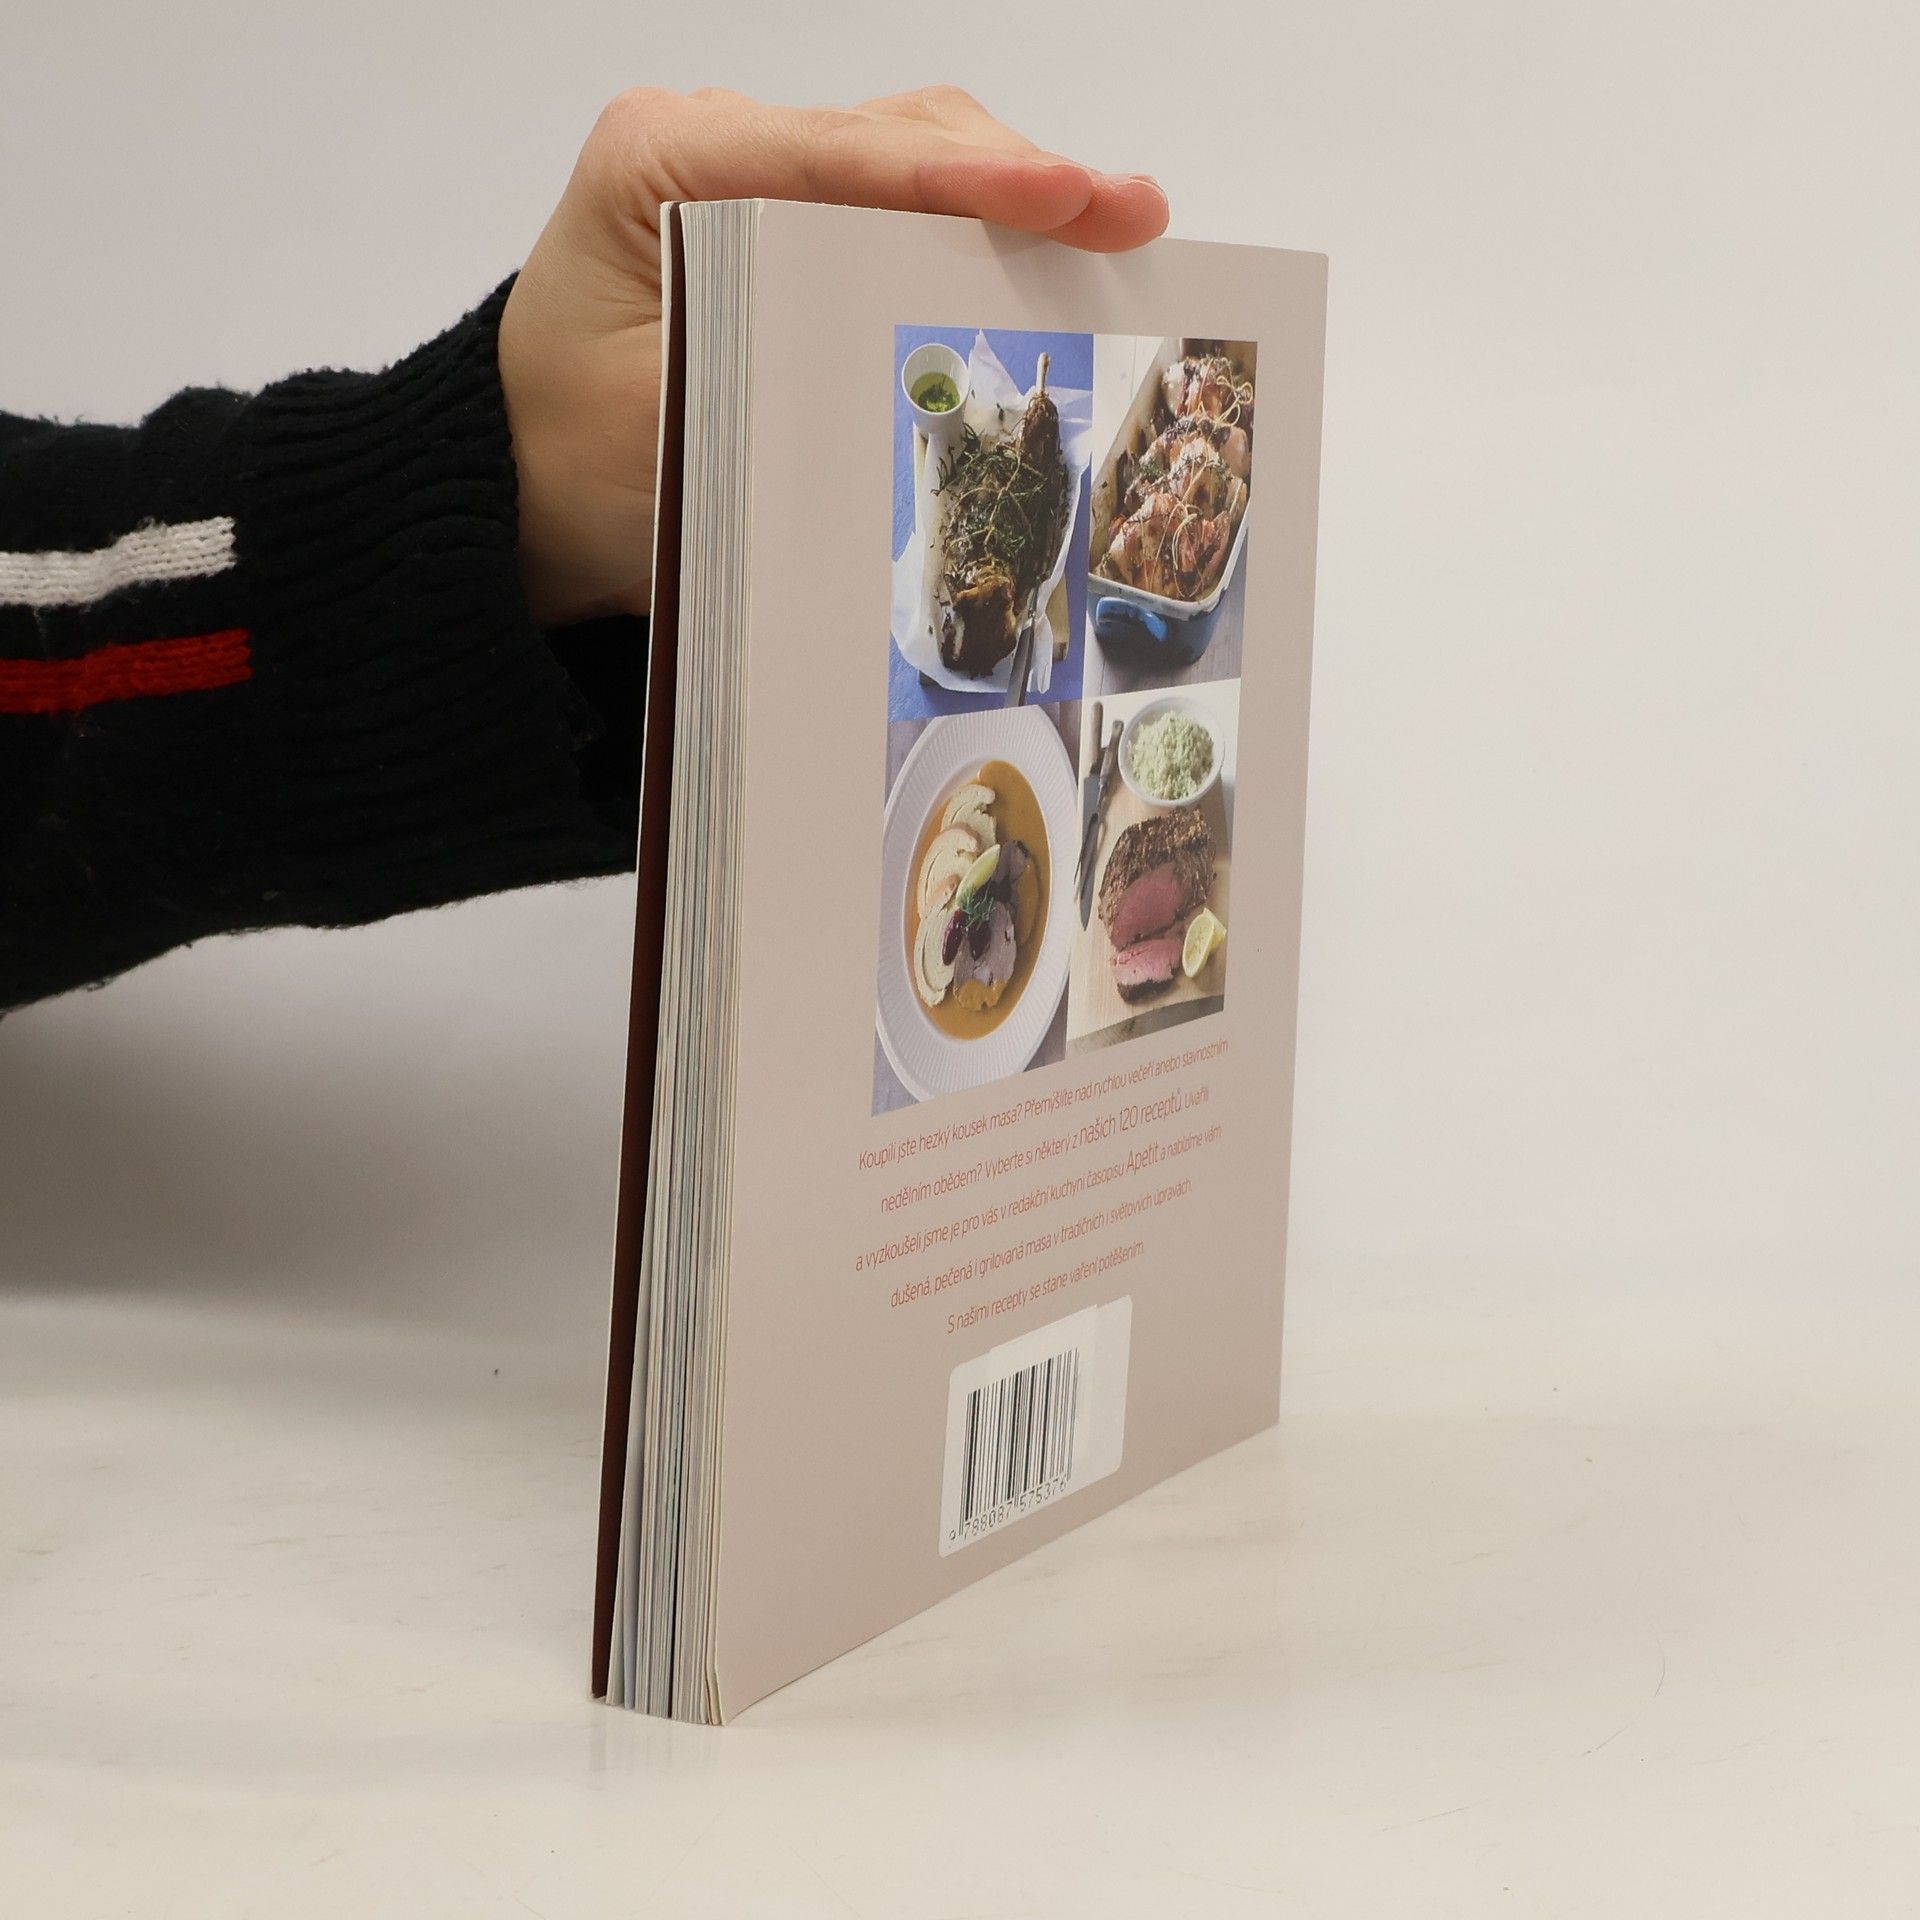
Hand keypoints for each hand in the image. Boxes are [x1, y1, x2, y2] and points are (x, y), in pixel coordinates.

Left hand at [498, 87, 1168, 627]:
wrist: (522, 492)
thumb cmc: (574, 468)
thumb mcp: (675, 434)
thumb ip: (785, 384)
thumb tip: (912, 378)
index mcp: (659, 163)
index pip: (837, 154)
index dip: (963, 177)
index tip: (1067, 195)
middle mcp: (707, 143)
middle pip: (891, 136)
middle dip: (1017, 173)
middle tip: (1131, 214)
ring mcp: (748, 173)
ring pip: (905, 154)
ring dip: (1009, 193)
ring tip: (1114, 225)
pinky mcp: (781, 219)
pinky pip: (891, 203)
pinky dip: (970, 228)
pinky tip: (1045, 252)